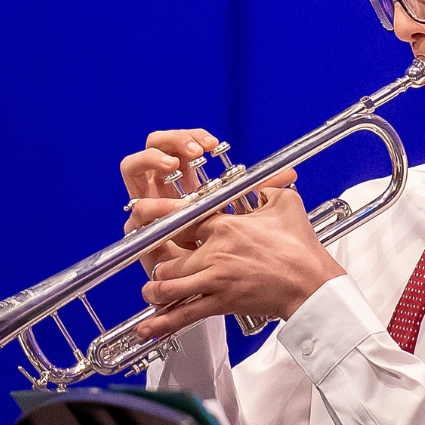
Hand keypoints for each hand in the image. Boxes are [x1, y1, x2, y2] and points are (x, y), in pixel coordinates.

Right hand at [120, 128, 295, 275]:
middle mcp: (162, 186)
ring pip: (133, 169)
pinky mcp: (139, 229)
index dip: (193, 137)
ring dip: (154, 165)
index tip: (213, 145)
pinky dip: (155, 205)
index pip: (180, 143)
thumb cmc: (223, 249)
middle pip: (152, 144)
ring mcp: (147, 205)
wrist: (208, 287)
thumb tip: (291, 173)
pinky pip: (138, 210)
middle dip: (171, 142)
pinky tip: (176, 208)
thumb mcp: (240, 215)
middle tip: (194, 151)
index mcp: (184, 178)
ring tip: (175, 169)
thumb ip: (261, 193)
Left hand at [134, 186, 345, 339]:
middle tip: (160, 268)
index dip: (167, 225)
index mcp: (225, 226)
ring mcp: (215, 279)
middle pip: (168, 257)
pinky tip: (146, 329)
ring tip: (152, 293)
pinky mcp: (221, 303)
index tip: (158, 226)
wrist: (312, 284)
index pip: (182, 222)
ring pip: (167, 285)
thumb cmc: (301, 247)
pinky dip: (162, 323)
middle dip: (160, 264)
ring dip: (155, 291)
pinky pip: (183, 314)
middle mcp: (214, 251)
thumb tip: (268, 181)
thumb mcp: (287, 204)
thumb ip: (270, 187)